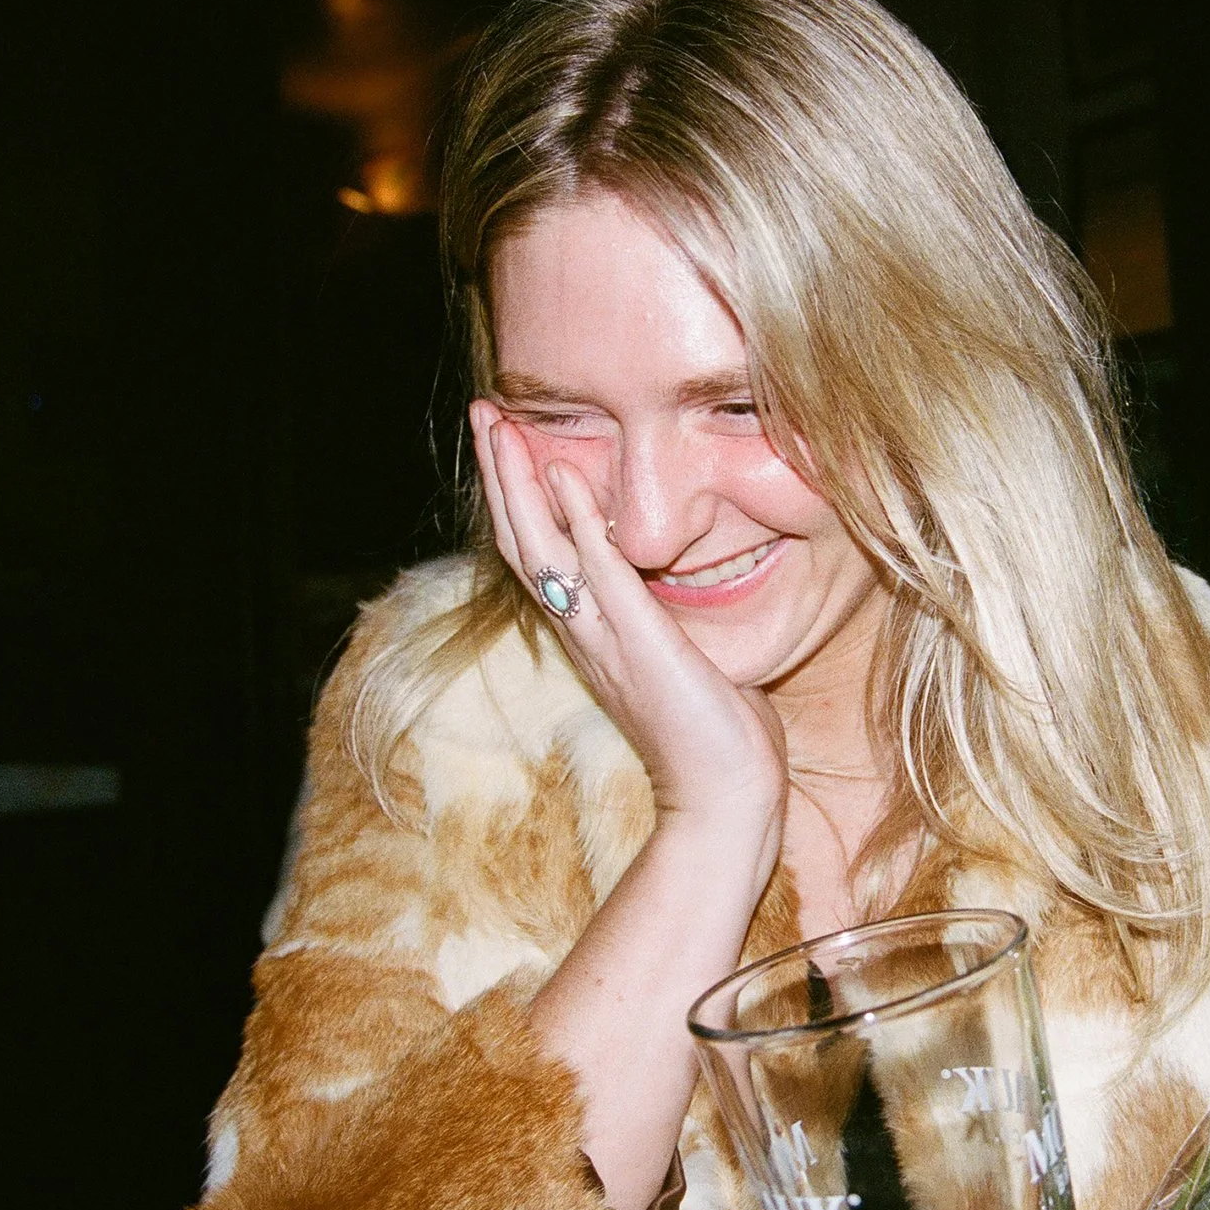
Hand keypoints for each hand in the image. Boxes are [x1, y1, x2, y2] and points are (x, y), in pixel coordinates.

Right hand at [469, 401, 788, 838]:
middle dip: (500, 473)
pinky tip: (567, 475)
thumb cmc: (717, 735)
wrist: (727, 798)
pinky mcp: (643, 646)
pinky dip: (582, 523)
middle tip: (482, 411)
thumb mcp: (684, 660)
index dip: (518, 496)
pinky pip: (603, 575)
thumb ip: (666, 620)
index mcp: (593, 633)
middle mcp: (586, 633)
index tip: (507, 438)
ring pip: (542, 551)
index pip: (540, 553)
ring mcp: (608, 640)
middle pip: (522, 541)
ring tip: (501, 427)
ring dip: (520, 484)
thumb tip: (676, 587)